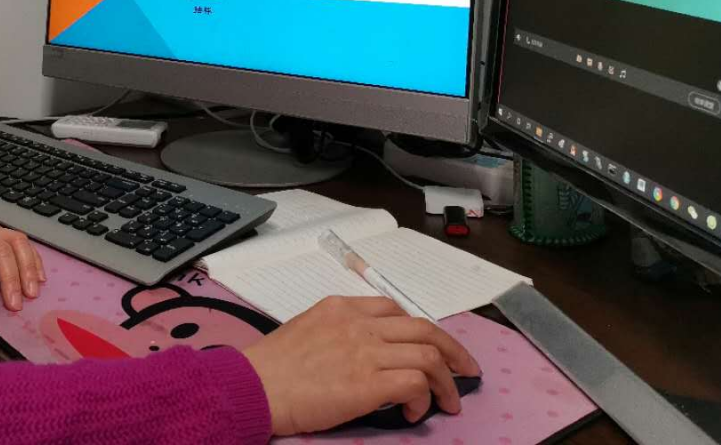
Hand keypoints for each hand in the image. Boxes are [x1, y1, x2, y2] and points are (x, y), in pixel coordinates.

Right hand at [241, 296, 479, 436]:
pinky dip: (424, 399)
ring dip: (447, 382)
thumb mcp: (308, 328)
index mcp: (342, 307)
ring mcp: (365, 351)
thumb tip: (368, 355)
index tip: (433, 349)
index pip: (396, 310)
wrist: (254, 385)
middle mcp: (359, 323)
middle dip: (454, 352)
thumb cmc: (272, 365)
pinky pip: (416, 384)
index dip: (423, 331)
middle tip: (466, 372)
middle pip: (425, 328)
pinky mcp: (368, 383)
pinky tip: (415, 413)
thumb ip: (340, 332)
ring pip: (429, 355)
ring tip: (448, 403)